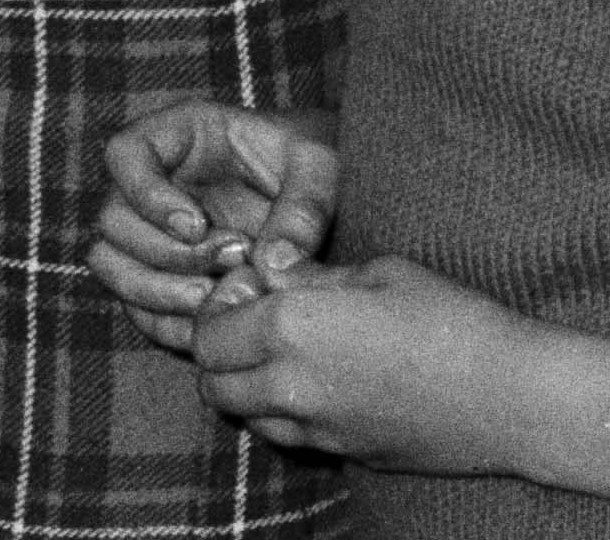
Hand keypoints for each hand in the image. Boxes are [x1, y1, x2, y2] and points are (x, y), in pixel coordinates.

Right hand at [93, 102, 340, 351]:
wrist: (338, 197)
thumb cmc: (318, 165)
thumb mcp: (322, 167)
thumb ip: (303, 207)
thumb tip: (272, 263)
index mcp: (177, 137)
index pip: (124, 154)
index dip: (146, 193)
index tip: (196, 225)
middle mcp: (152, 183)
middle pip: (113, 219)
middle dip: (167, 252)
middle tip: (232, 262)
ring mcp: (152, 231)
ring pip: (110, 264)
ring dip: (155, 290)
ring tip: (215, 299)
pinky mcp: (164, 275)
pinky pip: (137, 305)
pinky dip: (166, 322)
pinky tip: (212, 326)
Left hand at [194, 257, 609, 484]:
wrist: (518, 398)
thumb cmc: (454, 320)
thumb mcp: (376, 272)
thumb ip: (307, 274)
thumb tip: (267, 269)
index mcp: (289, 329)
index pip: (206, 333)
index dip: (219, 309)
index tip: (252, 292)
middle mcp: (292, 386)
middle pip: (213, 384)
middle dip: (221, 355)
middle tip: (258, 329)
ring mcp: (321, 430)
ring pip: (247, 418)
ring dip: (250, 390)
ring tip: (290, 360)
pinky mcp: (350, 455)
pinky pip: (292, 439)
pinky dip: (288, 418)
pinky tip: (326, 390)